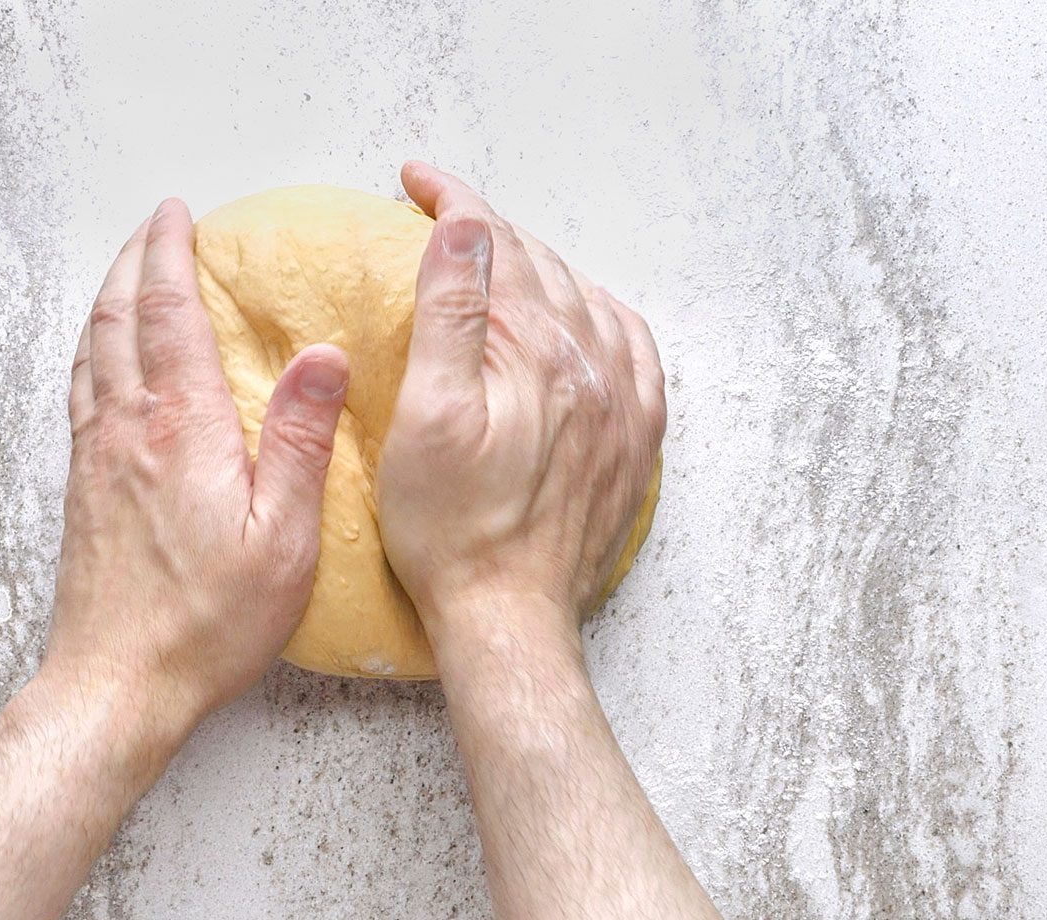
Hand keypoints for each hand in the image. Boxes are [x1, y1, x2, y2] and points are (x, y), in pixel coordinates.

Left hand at [43, 199, 350, 730]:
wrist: (118, 683)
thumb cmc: (206, 625)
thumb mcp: (282, 539)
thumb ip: (300, 441)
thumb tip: (322, 356)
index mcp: (181, 429)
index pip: (167, 312)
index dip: (170, 252)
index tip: (178, 214)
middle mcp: (127, 430)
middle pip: (115, 317)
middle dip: (133, 259)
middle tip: (154, 226)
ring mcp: (95, 458)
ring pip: (89, 351)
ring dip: (106, 299)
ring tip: (126, 274)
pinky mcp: (81, 489)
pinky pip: (79, 394)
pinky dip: (90, 352)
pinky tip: (101, 360)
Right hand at [378, 162, 665, 641]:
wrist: (510, 614)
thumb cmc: (452, 530)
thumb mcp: (426, 416)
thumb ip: (452, 314)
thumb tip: (464, 229)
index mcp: (537, 349)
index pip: (493, 245)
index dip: (450, 202)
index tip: (413, 180)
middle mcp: (592, 363)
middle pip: (539, 265)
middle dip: (487, 229)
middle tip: (439, 212)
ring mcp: (622, 402)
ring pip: (583, 298)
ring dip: (538, 267)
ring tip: (496, 257)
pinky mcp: (633, 438)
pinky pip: (630, 347)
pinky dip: (599, 313)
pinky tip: (582, 315)